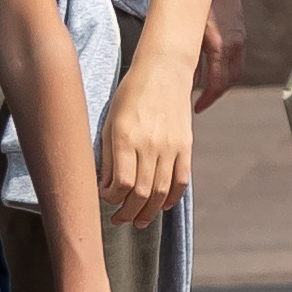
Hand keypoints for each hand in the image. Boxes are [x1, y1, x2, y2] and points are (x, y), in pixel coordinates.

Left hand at [96, 59, 195, 227]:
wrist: (164, 71)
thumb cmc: (130, 94)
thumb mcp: (110, 122)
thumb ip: (107, 157)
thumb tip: (106, 189)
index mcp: (126, 138)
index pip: (120, 183)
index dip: (111, 199)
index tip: (104, 199)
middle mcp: (150, 144)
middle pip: (141, 192)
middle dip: (127, 213)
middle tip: (118, 221)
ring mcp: (171, 146)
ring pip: (161, 191)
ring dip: (148, 212)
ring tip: (138, 221)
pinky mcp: (186, 145)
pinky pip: (182, 179)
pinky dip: (173, 197)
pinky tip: (162, 206)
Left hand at [191, 0, 247, 114]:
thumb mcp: (186, 29)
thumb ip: (186, 53)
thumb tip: (183, 75)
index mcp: (222, 46)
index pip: (219, 83)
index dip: (208, 98)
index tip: (196, 108)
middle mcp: (235, 44)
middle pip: (230, 79)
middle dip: (216, 94)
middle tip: (200, 104)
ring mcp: (238, 37)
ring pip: (234, 69)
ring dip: (221, 82)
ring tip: (204, 90)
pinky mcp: (237, 31)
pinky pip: (233, 57)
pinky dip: (223, 68)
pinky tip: (208, 69)